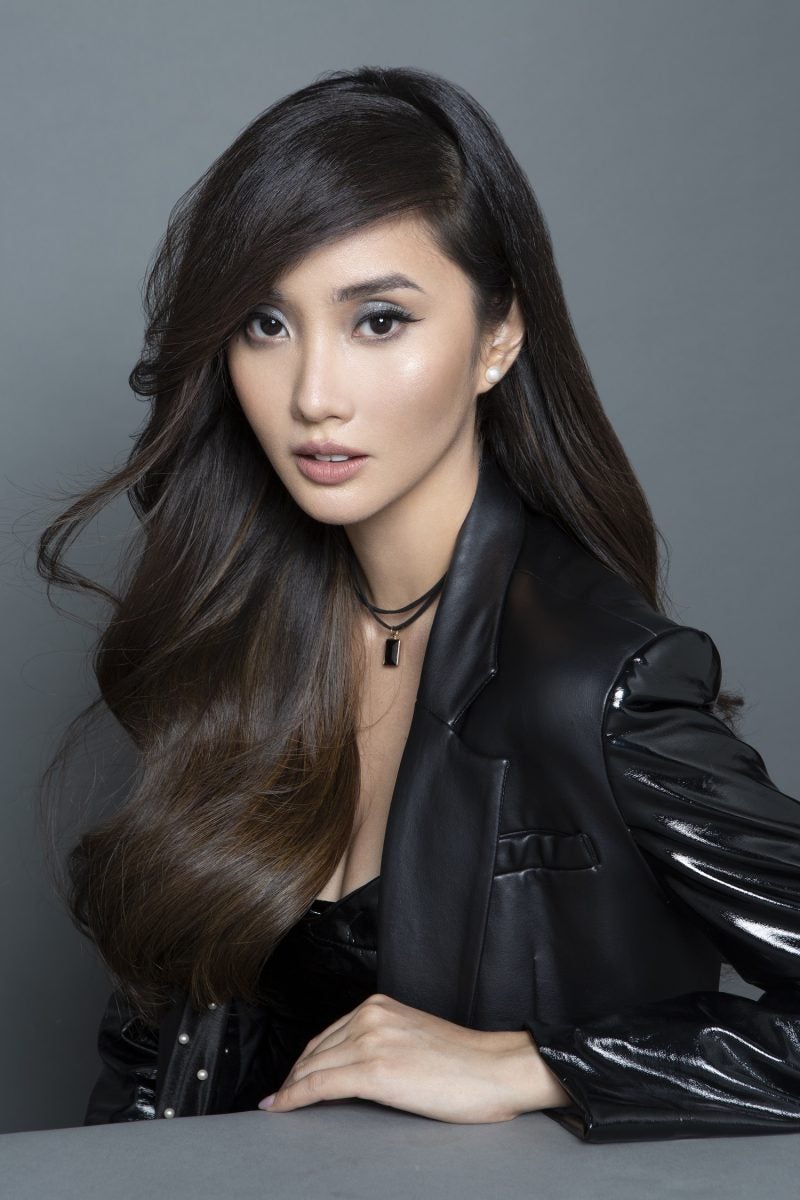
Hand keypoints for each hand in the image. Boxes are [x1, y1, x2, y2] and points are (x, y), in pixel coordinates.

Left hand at [258, 992, 569, 1122]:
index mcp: (380, 1007)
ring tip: (278, 1106)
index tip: (288, 1078)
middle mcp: (370, 1016)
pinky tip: (282, 1107)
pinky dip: (295, 1097)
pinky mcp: (374, 1069)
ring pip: (313, 1067)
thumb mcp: (414, 1039)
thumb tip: (356, 1069)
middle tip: (278, 1098)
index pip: (327, 1036)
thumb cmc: (465, 1063)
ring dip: (291, 1088)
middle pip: (314, 1050)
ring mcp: (371, 1040)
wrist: (496, 1069)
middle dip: (293, 1076)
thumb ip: (383, 1043)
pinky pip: (321, 1084)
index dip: (304, 1061)